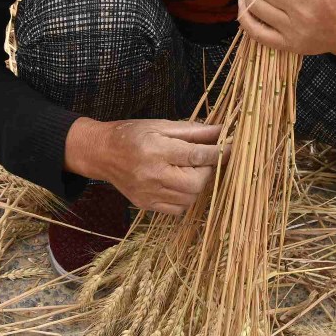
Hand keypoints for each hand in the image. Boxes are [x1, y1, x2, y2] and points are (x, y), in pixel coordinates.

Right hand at [64, 117, 223, 214]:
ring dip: (197, 185)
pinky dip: (185, 198)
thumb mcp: (161, 125)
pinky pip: (177, 209)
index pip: (197, 155)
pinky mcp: (146, 205)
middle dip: (207, 171)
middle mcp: (153, 175)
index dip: (219, 153)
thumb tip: (222, 130)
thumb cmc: (132, 134)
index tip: (233, 148)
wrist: (101, 153)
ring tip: (189, 170)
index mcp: (157, 150)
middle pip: (197, 182)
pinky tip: (178, 183)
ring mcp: (149, 193)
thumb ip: (193, 131)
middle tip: (203, 160)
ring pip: (190, 198)